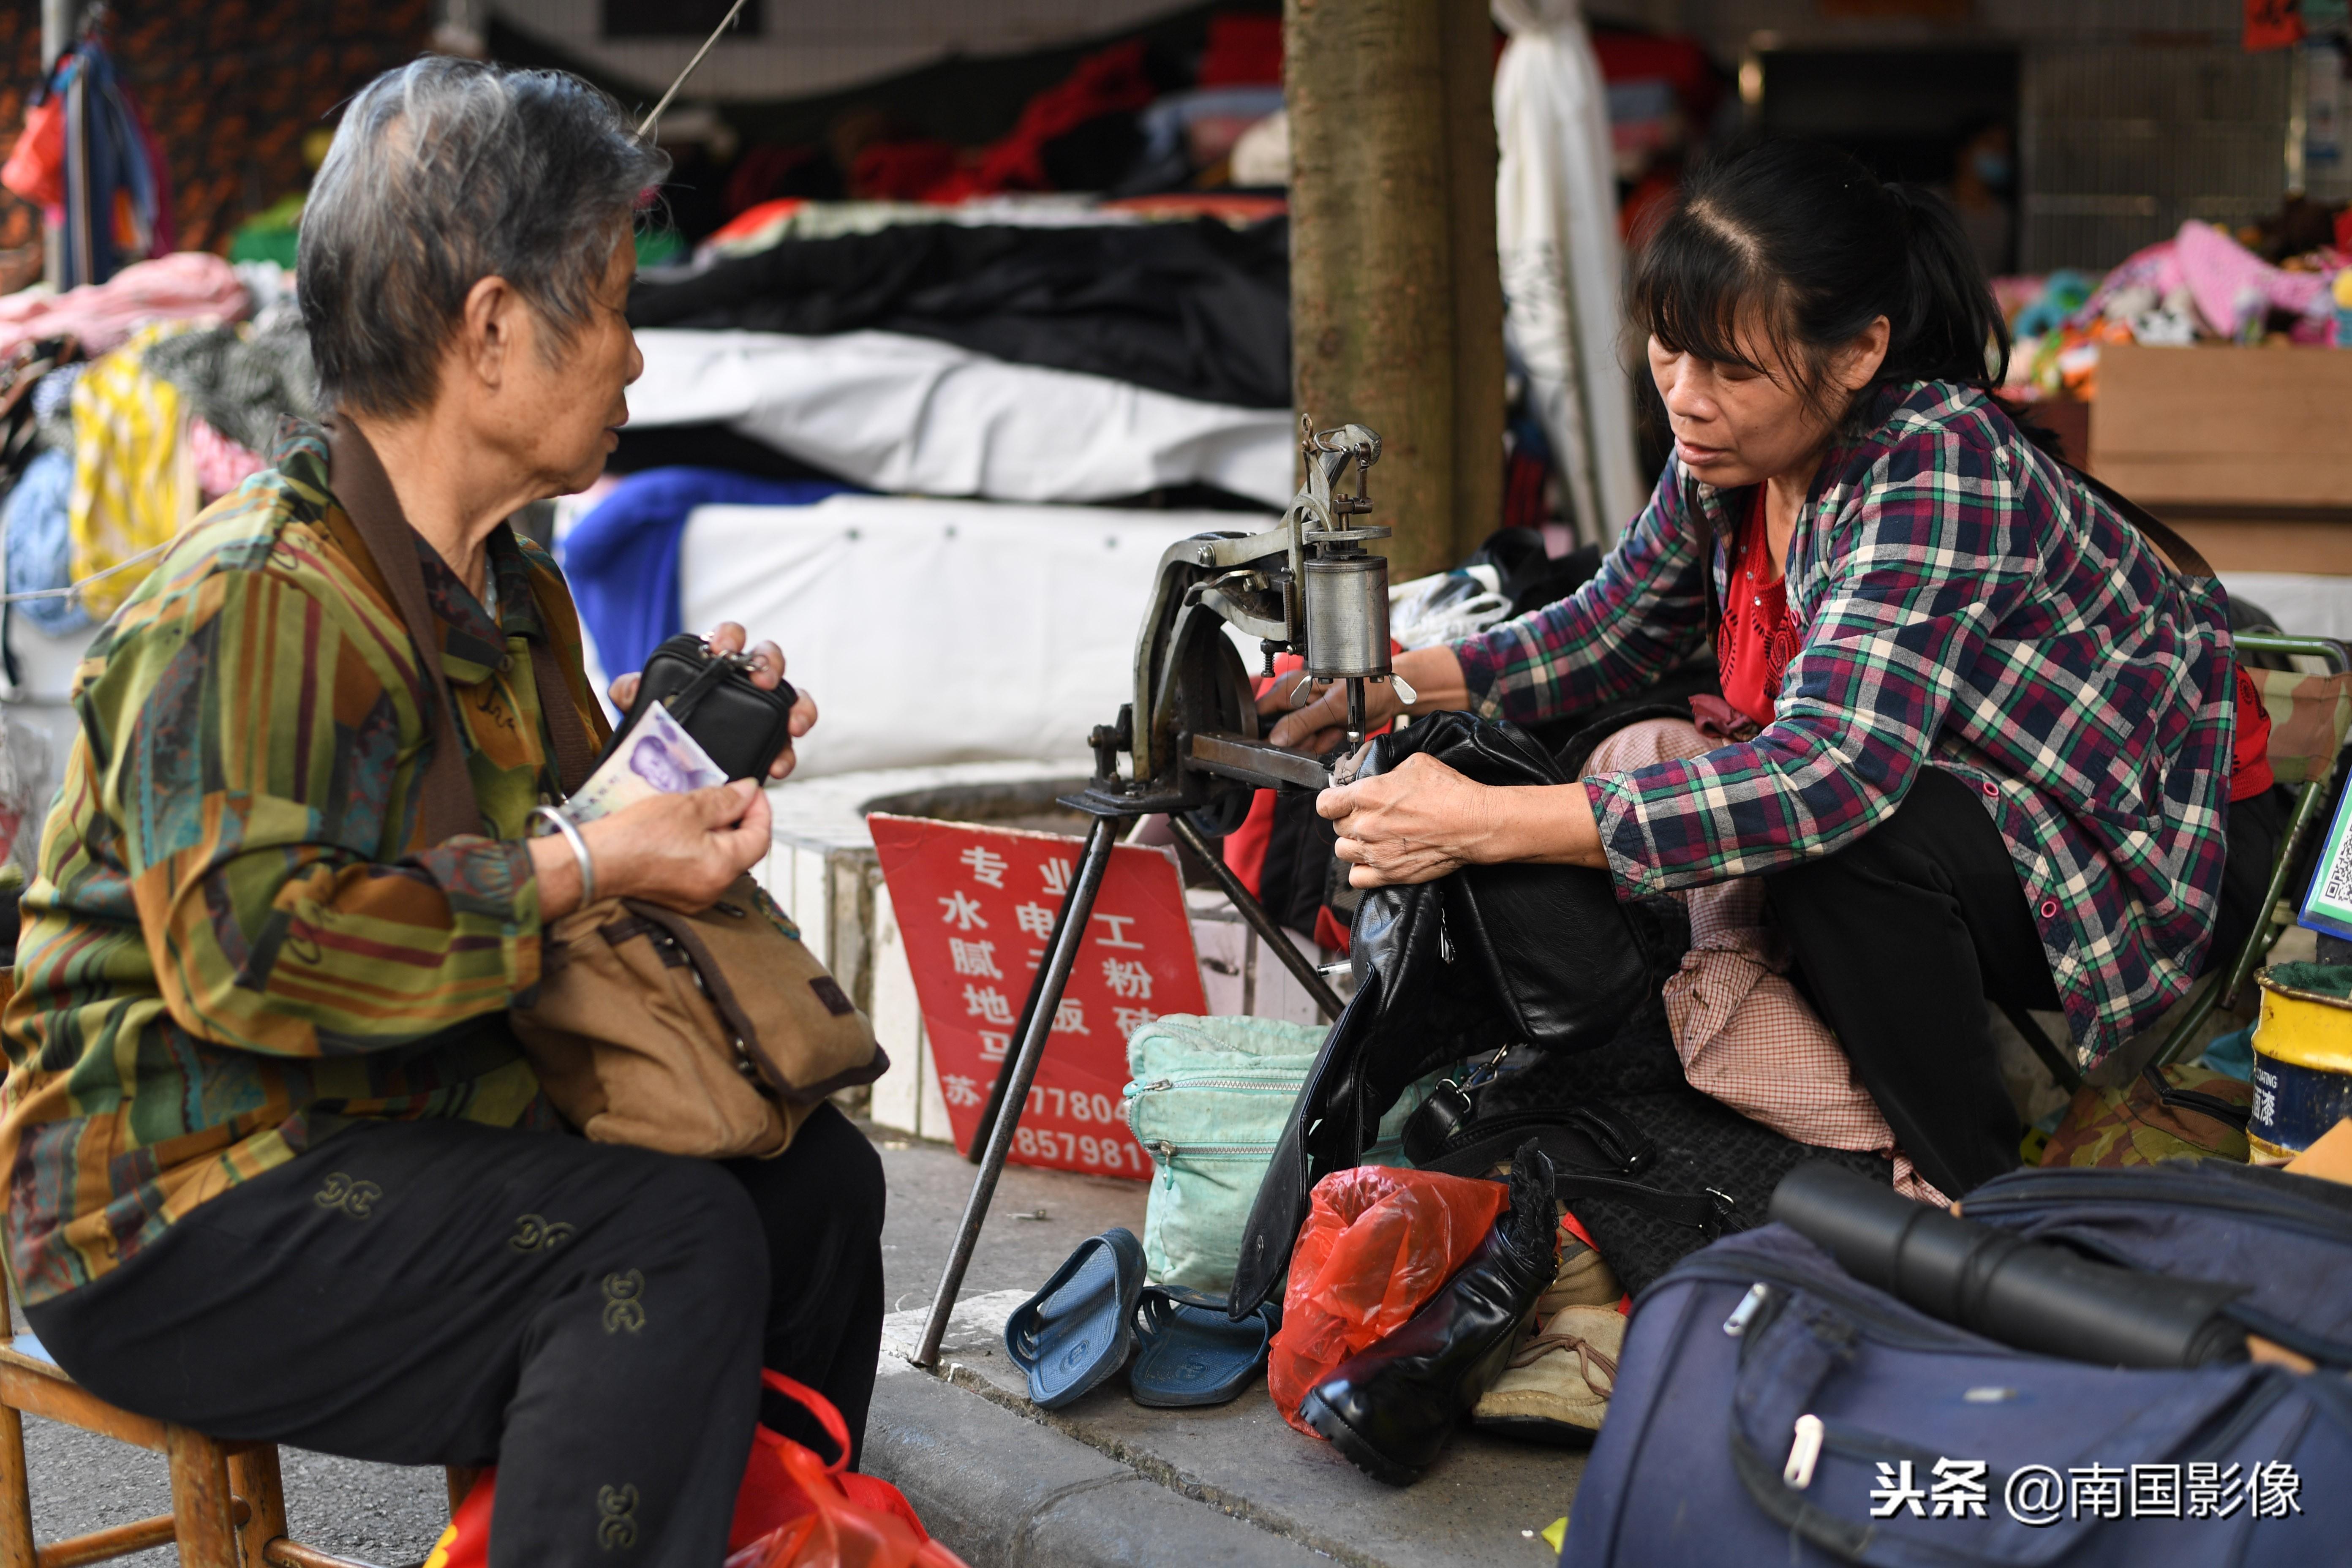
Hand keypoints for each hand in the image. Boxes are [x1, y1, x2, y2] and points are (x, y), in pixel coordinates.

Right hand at [532, 780, 772, 916]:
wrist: (594, 861)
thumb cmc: (635, 837)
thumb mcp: (688, 807)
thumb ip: (725, 800)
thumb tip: (748, 792)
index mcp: (722, 869)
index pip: (760, 838)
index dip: (761, 810)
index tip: (751, 791)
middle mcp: (713, 889)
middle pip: (742, 850)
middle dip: (738, 820)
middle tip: (725, 796)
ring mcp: (695, 896)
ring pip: (720, 859)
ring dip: (717, 834)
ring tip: (700, 811)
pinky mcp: (676, 895)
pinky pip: (700, 868)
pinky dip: (700, 848)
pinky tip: (684, 831)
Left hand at [607, 622, 818, 781]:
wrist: (670, 763)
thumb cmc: (663, 722)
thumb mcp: (643, 706)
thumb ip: (631, 691)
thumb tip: (631, 688)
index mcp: (717, 664)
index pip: (729, 637)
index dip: (730, 637)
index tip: (723, 650)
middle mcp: (745, 681)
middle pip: (770, 658)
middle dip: (770, 665)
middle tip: (763, 680)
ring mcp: (762, 711)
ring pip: (791, 698)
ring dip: (797, 708)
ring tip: (792, 725)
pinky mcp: (769, 742)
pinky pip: (787, 744)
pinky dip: (788, 753)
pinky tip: (777, 766)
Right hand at [1261, 645, 1472, 752]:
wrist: (1388, 696)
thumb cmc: (1363, 687)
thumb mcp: (1330, 706)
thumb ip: (1302, 722)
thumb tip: (1275, 738)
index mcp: (1290, 688)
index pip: (1262, 712)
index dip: (1263, 730)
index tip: (1273, 744)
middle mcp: (1295, 701)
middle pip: (1279, 731)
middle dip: (1296, 740)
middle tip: (1317, 734)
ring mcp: (1308, 716)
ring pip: (1297, 741)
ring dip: (1314, 742)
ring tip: (1332, 728)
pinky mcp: (1320, 727)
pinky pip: (1313, 745)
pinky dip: (1325, 743)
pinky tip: (1338, 731)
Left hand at [1319, 753, 1499, 887]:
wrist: (1473, 823)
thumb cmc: (1449, 792)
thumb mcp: (1415, 763)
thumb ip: (1386, 771)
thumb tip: (1377, 776)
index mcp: (1366, 795)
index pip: (1324, 803)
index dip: (1332, 801)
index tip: (1340, 801)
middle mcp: (1365, 825)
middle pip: (1337, 827)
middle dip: (1350, 820)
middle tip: (1370, 816)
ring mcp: (1375, 852)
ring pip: (1343, 852)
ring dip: (1354, 844)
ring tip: (1372, 838)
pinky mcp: (1388, 874)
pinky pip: (1356, 878)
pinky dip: (1361, 870)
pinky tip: (1374, 859)